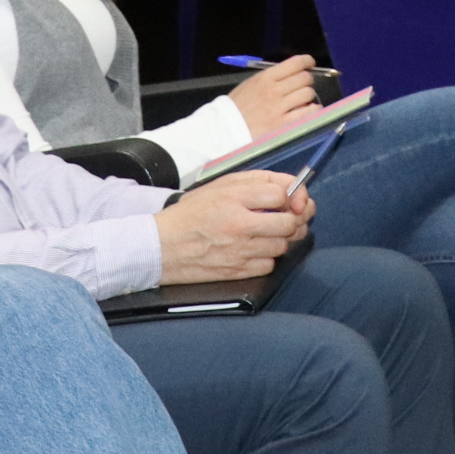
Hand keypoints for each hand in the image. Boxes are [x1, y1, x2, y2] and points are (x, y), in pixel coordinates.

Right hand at [154, 171, 311, 284]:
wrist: (161, 247)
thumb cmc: (190, 215)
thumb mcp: (218, 187)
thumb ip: (254, 183)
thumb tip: (288, 188)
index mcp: (233, 197)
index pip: (281, 193)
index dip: (290, 195)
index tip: (287, 199)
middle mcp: (239, 224)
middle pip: (289, 222)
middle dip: (293, 220)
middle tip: (286, 218)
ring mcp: (239, 250)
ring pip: (282, 246)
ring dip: (279, 240)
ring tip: (265, 234)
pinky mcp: (238, 271)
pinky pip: (269, 265)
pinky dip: (266, 258)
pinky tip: (253, 250)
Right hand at [225, 55, 320, 139]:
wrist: (225, 129)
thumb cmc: (237, 107)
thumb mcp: (250, 84)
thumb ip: (270, 78)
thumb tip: (291, 74)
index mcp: (264, 78)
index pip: (295, 63)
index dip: (306, 61)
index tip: (309, 63)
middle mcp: (274, 90)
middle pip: (304, 78)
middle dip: (306, 80)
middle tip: (302, 86)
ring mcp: (279, 108)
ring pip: (308, 94)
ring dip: (308, 96)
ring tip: (301, 101)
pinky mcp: (284, 125)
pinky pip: (309, 113)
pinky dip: (312, 110)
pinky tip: (307, 111)